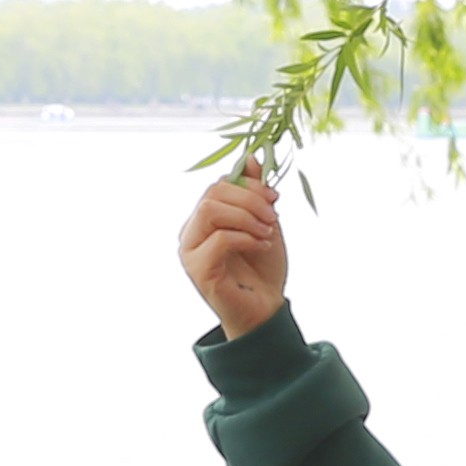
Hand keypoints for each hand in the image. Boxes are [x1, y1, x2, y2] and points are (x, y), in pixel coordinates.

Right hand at [177, 160, 289, 339]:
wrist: (266, 308)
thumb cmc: (262, 268)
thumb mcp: (264, 222)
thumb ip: (254, 193)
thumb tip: (250, 157)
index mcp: (203, 219)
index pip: (218, 185)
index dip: (248, 185)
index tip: (275, 198)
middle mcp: (191, 232)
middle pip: (212, 194)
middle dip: (249, 199)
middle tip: (273, 216)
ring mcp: (190, 252)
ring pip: (210, 210)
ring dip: (246, 216)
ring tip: (267, 231)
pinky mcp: (198, 270)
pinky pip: (219, 239)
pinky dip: (246, 238)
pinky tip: (262, 245)